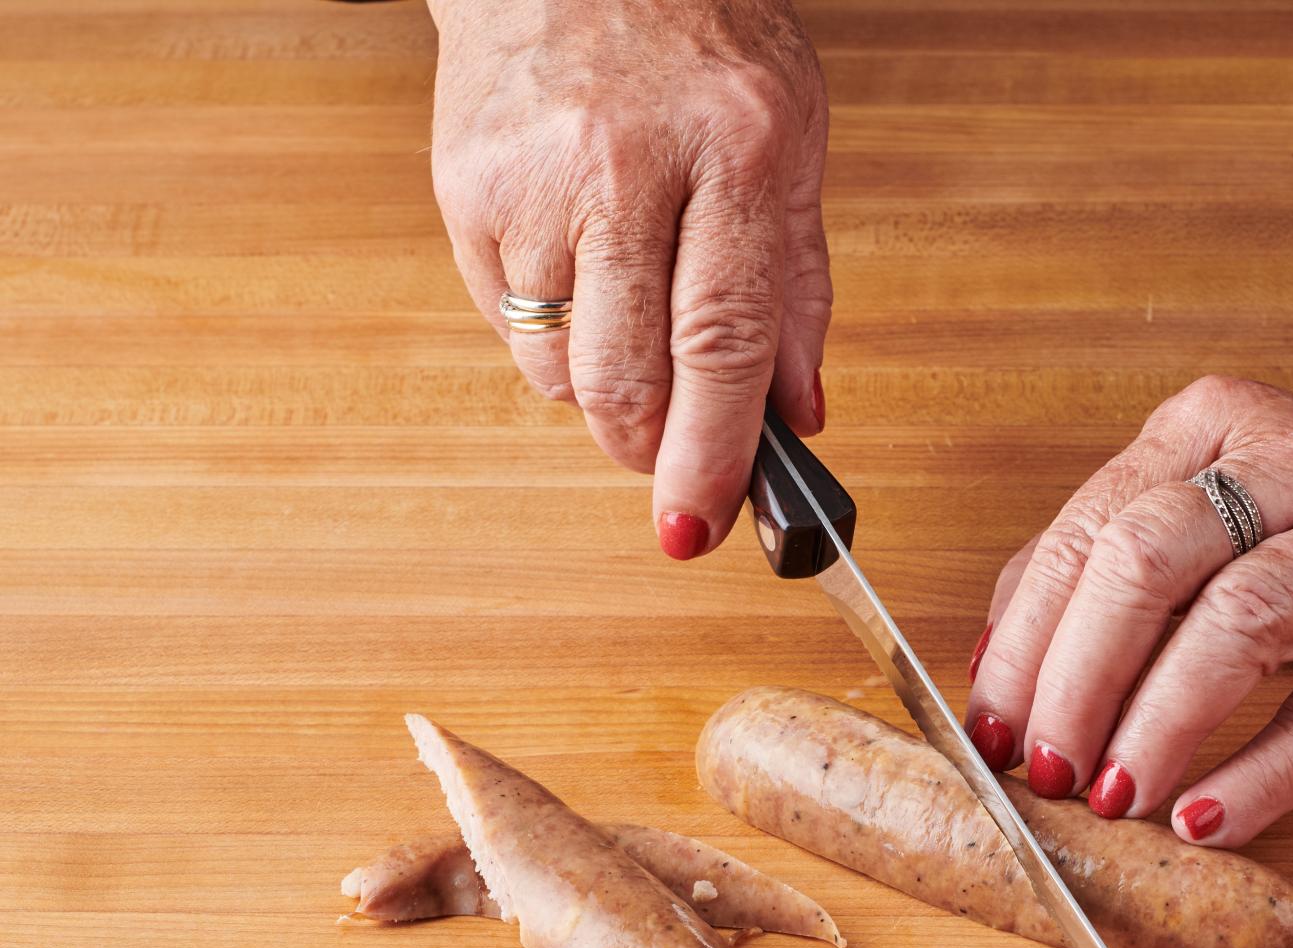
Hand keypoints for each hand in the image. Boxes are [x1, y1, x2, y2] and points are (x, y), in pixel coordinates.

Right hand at [427, 0, 830, 557]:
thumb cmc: (698, 39)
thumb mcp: (793, 142)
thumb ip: (799, 287)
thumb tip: (798, 415)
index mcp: (736, 150)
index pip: (723, 340)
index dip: (711, 453)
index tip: (698, 524)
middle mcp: (626, 164)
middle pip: (625, 374)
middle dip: (647, 450)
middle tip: (666, 462)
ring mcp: (533, 177)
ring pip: (559, 367)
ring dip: (601, 389)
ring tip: (630, 319)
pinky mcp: (464, 188)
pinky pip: (508, 324)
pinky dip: (551, 336)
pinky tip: (579, 273)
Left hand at [964, 377, 1292, 846]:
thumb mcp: (1210, 500)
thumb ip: (1102, 562)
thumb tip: (992, 668)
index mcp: (1210, 427)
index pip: (1088, 532)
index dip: (1025, 641)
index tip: (988, 729)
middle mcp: (1289, 465)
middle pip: (1147, 562)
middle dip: (1076, 678)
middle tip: (1043, 768)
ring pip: (1238, 622)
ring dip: (1156, 722)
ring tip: (1110, 795)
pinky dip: (1260, 772)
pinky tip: (1203, 818)